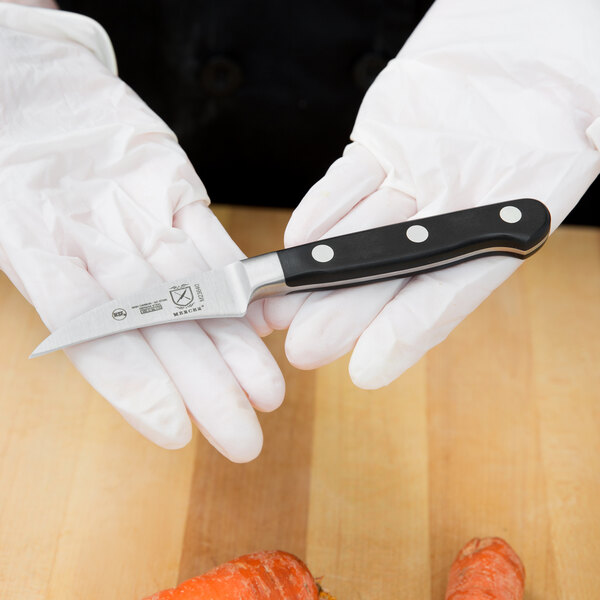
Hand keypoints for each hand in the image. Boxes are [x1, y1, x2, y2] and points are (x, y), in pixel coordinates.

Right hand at [0, 4, 283, 460]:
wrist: (33, 77)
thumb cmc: (5, 127)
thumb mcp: (11, 206)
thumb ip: (47, 263)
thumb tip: (82, 322)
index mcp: (46, 258)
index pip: (98, 338)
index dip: (136, 387)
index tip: (173, 429)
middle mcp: (102, 253)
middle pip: (162, 331)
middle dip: (205, 386)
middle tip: (243, 436)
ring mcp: (141, 226)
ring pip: (195, 295)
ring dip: (232, 346)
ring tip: (266, 392)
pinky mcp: (174, 193)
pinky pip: (210, 243)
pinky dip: (238, 281)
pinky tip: (263, 320)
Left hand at [265, 0, 599, 388]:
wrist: (534, 26)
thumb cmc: (569, 77)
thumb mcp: (574, 139)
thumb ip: (544, 187)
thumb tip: (530, 205)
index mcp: (502, 222)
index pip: (450, 290)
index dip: (407, 331)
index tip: (367, 370)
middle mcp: (450, 210)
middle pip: (389, 271)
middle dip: (344, 311)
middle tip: (304, 347)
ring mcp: (412, 177)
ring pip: (358, 232)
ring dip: (316, 271)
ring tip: (279, 307)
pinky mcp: (382, 143)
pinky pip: (348, 179)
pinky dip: (323, 207)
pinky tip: (295, 239)